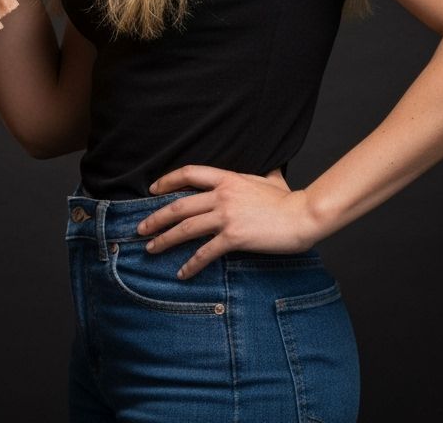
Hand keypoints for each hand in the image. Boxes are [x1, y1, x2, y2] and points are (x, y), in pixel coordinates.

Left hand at [136, 165, 319, 278]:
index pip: (188, 174)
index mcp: (227, 178)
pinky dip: (191, 264)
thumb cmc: (289, 198)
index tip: (153, 190)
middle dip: (155, 217)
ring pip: (186, 228)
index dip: (167, 181)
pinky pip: (205, 252)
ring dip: (164, 240)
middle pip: (179, 205)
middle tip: (140, 228)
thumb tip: (270, 168)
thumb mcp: (270, 178)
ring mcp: (226, 216)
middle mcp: (222, 195)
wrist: (303, 215)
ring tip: (150, 248)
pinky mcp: (234, 237)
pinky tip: (182, 273)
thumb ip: (261, 174)